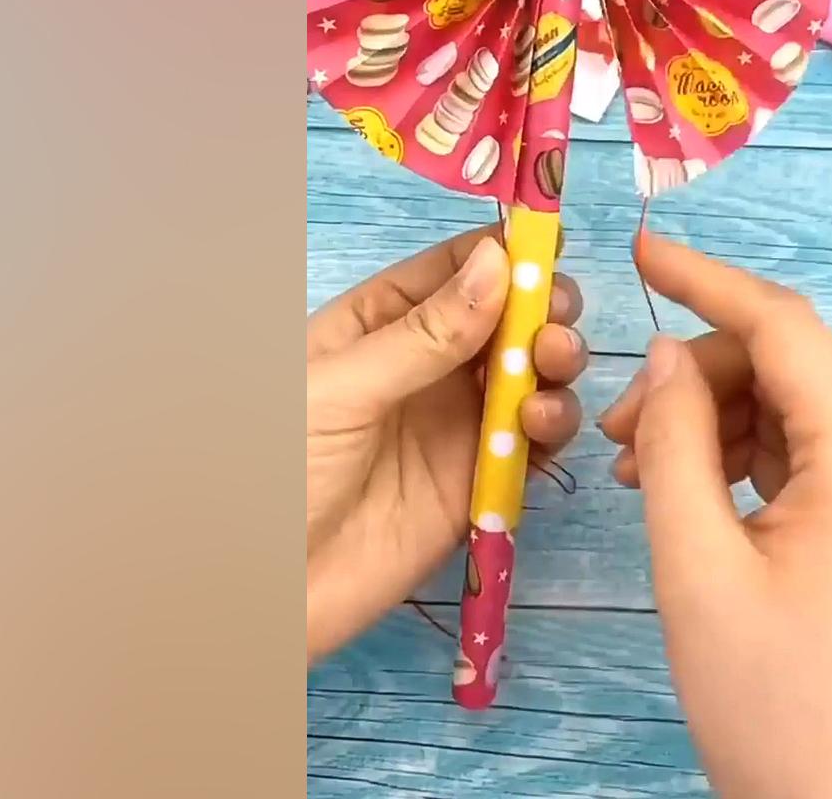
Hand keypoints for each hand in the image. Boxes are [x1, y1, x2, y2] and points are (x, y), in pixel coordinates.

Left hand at [306, 226, 587, 661]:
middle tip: (555, 323)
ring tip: (552, 368)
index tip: (552, 241)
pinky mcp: (481, 479)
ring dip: (554, 363)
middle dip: (540, 309)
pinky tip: (545, 423)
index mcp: (377, 324)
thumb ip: (426, 333)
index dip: (503, 251)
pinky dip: (554, 425)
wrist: (276, 591)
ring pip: (529, 374)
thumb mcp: (345, 390)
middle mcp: (425, 366)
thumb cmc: (282, 473)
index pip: (451, 270)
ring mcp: (457, 422)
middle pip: (503, 318)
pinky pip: (534, 441)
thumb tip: (496, 261)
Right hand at [601, 232, 831, 798]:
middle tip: (616, 425)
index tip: (642, 249)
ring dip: (707, 418)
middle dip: (693, 372)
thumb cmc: (782, 710)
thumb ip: (674, 450)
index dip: (707, 278)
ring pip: (785, 410)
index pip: (784, 327)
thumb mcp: (699, 572)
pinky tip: (677, 489)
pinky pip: (795, 457)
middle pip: (783, 365)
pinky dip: (731, 457)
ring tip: (636, 470)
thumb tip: (664, 359)